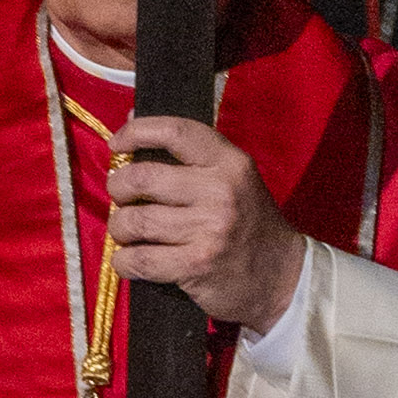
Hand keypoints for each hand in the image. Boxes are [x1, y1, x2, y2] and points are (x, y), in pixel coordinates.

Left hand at [106, 114, 305, 330]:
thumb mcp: (231, 178)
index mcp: (229, 163)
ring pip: (134, 220)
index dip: (136, 133)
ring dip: (120, 228)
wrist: (282, 276)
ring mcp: (209, 230)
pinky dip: (124, 261)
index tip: (116, 145)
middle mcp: (221, 192)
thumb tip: (129, 122)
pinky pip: (138, 259)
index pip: (175, 132)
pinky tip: (131, 260)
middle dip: (118, 188)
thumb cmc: (247, 222)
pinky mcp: (196, 267)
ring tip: (128, 231)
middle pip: (141, 178)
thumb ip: (186, 154)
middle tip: (122, 198)